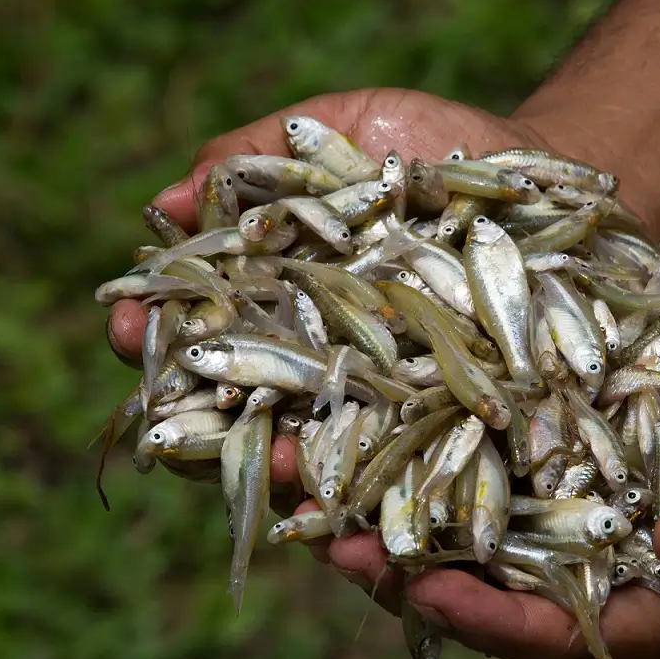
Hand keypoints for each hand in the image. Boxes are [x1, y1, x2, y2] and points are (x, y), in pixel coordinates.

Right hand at [106, 88, 577, 553]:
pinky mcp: (445, 430)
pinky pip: (403, 480)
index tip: (124, 325)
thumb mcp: (342, 128)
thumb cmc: (429, 144)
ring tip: (276, 470)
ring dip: (283, 475)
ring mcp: (379, 402)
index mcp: (277, 298)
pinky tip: (363, 530)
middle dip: (200, 421)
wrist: (536, 179)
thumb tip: (168, 201)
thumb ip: (258, 158)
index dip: (154, 333)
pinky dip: (377, 507)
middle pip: (238, 410)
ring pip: (312, 460)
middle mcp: (315, 361)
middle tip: (170, 422)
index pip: (196, 328)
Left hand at [334, 258, 659, 658]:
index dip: (495, 620)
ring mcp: (580, 473)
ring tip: (312, 467)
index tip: (425, 591)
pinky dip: (427, 411)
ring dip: (394, 486)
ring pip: (474, 497)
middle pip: (496, 573)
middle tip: (324, 539)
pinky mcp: (562, 407)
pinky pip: (486, 419)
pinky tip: (365, 388)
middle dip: (409, 562)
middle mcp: (609, 542)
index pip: (569, 630)